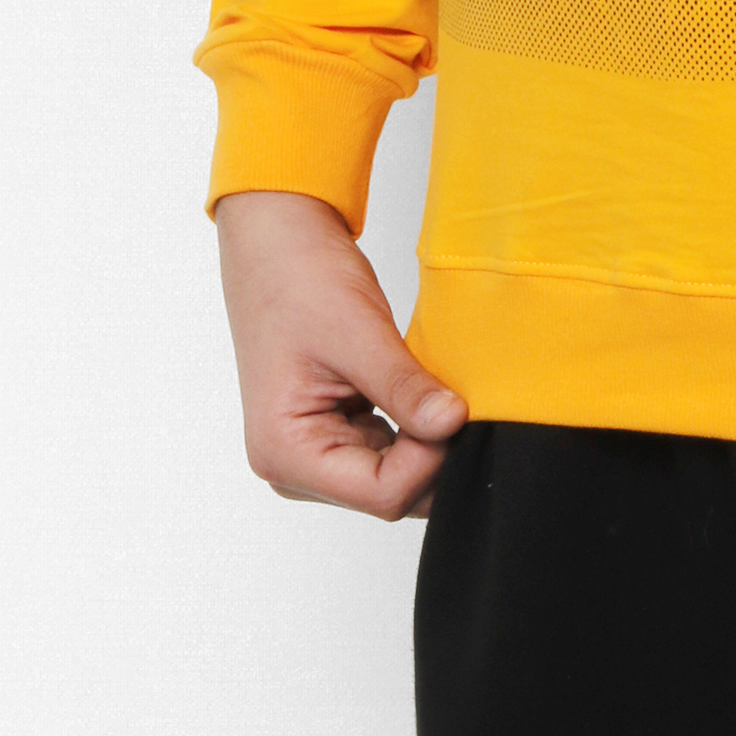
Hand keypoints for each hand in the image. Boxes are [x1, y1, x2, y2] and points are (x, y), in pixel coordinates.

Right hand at [214, 189, 464, 519]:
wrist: (277, 241)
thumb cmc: (299, 280)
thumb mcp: (359, 333)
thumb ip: (405, 387)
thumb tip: (454, 424)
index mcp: (286, 452)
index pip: (381, 494)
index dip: (429, 458)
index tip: (454, 409)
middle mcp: (293, 465)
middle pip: (387, 492)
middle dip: (430, 453)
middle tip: (458, 398)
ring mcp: (312, 450)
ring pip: (392, 475)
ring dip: (423, 439)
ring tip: (435, 386)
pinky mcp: (331, 429)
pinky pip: (387, 448)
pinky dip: (413, 425)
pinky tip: (421, 388)